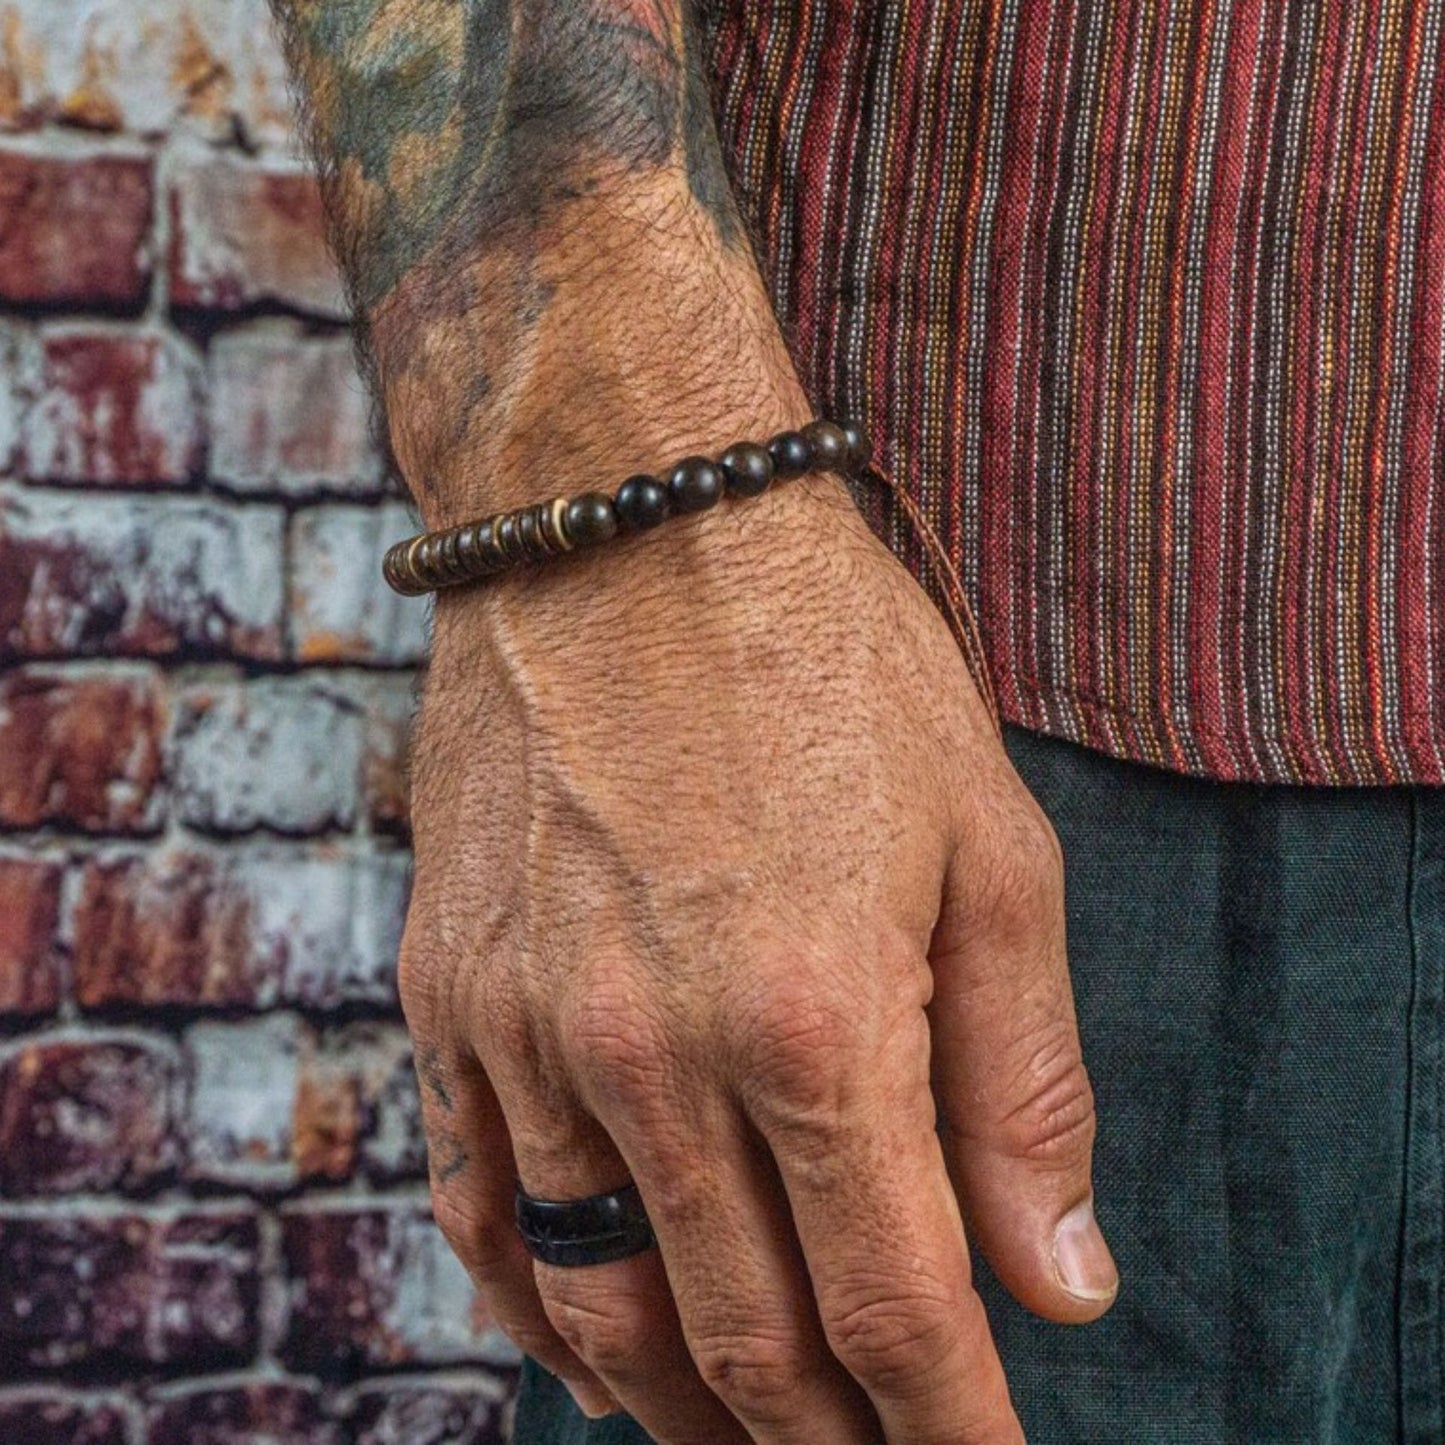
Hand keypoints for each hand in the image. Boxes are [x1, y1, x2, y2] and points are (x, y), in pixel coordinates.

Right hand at [400, 466, 1117, 1443]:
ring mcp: (529, 1030)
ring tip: (740, 1432)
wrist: (629, 523)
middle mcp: (651, 1053)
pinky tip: (581, 1339)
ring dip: (682, 1399)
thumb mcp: (989, 849)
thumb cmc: (829, 664)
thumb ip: (1023, 1083)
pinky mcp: (452, 993)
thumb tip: (1058, 1284)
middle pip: (745, 1337)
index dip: (949, 1425)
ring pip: (602, 1303)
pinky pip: (479, 1206)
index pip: (893, 1307)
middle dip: (824, 1432)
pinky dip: (539, 1307)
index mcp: (812, 1018)